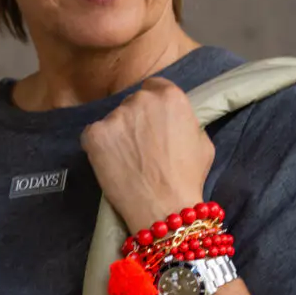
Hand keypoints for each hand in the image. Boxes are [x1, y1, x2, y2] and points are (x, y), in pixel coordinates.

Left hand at [80, 74, 214, 232]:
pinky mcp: (95, 134)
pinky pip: (93, 135)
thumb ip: (185, 121)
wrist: (165, 208)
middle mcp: (141, 99)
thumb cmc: (188, 179)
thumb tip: (174, 121)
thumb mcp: (202, 142)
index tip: (151, 121)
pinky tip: (111, 164)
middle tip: (140, 146)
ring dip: (118, 135)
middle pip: (132, 102)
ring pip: (113, 120)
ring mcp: (116, 116)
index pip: (154, 86)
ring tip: (127, 161)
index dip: (153, 106)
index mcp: (170, 96)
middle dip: (135, 120)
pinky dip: (99, 148)